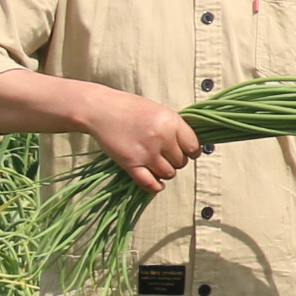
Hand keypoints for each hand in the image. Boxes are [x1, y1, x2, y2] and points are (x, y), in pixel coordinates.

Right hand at [78, 89, 203, 192]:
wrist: (101, 110)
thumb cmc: (130, 108)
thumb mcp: (159, 111)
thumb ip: (175, 128)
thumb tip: (192, 147)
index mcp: (171, 122)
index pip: (193, 147)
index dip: (191, 151)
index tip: (186, 152)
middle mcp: (162, 138)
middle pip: (181, 162)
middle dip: (175, 161)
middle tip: (164, 154)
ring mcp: (146, 153)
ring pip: (169, 174)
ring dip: (165, 171)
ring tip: (156, 163)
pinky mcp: (131, 164)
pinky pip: (151, 184)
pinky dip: (156, 186)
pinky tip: (156, 183)